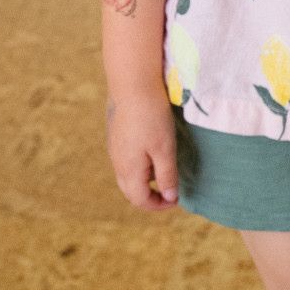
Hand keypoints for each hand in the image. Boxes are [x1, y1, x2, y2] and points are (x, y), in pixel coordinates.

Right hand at [105, 85, 179, 211]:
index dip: (158, 205)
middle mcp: (117, 162)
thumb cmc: (152, 117)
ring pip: (126, 175)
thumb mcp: (165, 149)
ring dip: (144, 180)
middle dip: (149, 196)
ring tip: (162, 170)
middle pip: (130, 190)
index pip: (140, 200)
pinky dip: (138, 166)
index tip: (175, 199)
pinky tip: (151, 151)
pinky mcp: (116, 135)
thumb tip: (169, 197)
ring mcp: (114, 148)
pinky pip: (125, 160)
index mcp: (128, 170)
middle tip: (169, 191)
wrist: (132, 84)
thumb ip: (166, 175)